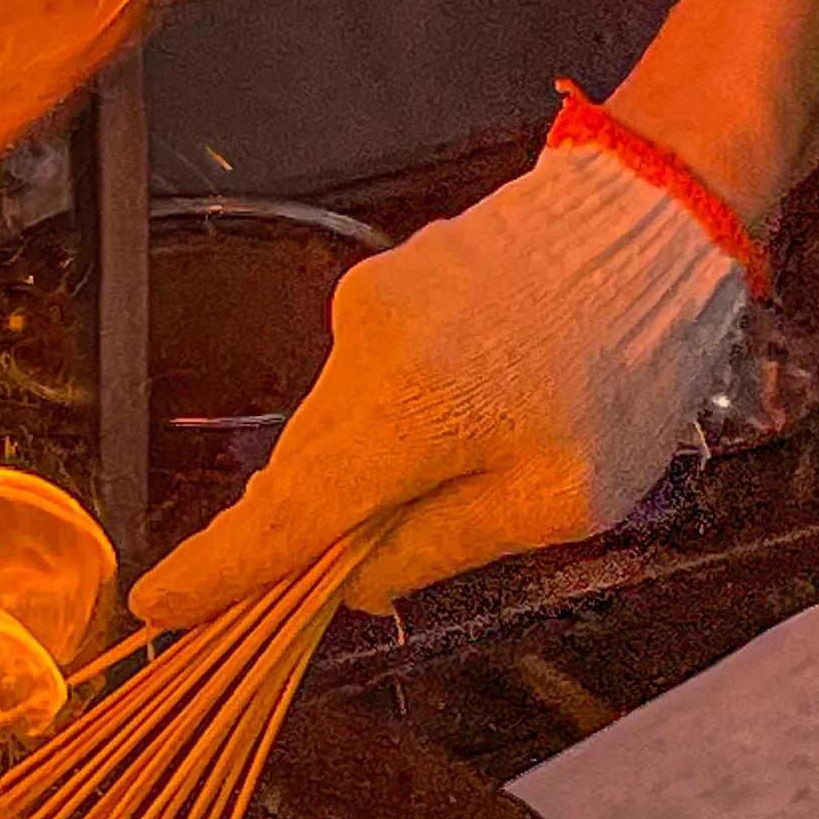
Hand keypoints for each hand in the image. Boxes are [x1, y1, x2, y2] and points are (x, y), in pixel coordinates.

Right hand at [127, 145, 745, 629]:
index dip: (217, 572)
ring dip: (371, 462)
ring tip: (477, 464)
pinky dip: (396, 406)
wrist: (658, 213)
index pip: (282, 516)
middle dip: (319, 526)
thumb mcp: (556, 499)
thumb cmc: (629, 364)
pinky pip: (368, 369)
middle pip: (305, 471)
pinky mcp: (390, 275)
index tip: (160, 605)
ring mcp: (371, 302)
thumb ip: (439, 546)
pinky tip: (477, 405)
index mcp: (400, 414)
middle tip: (357, 572)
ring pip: (336, 418)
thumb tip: (356, 581)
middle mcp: (363, 348)